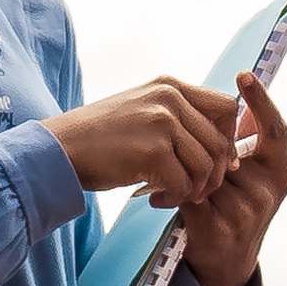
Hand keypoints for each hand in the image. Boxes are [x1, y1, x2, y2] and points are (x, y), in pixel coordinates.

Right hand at [50, 76, 242, 211]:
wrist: (59, 148)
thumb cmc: (99, 138)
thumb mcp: (142, 111)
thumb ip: (177, 119)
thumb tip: (219, 148)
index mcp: (170, 86)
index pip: (226, 107)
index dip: (228, 139)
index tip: (217, 163)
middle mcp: (170, 98)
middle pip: (219, 142)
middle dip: (213, 175)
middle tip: (194, 191)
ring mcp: (162, 122)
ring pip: (206, 166)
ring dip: (193, 190)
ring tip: (171, 196)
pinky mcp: (153, 150)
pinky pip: (184, 183)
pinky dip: (175, 199)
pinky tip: (155, 199)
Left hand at [169, 70, 286, 285]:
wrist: (225, 264)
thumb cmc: (232, 207)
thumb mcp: (247, 177)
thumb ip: (243, 144)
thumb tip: (234, 101)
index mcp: (279, 172)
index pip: (274, 129)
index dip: (261, 101)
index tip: (244, 75)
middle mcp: (268, 192)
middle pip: (228, 150)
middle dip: (202, 147)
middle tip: (178, 135)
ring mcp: (247, 212)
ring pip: (204, 172)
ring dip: (180, 171)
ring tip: (159, 174)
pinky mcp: (220, 229)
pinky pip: (187, 196)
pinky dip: (169, 194)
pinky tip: (156, 198)